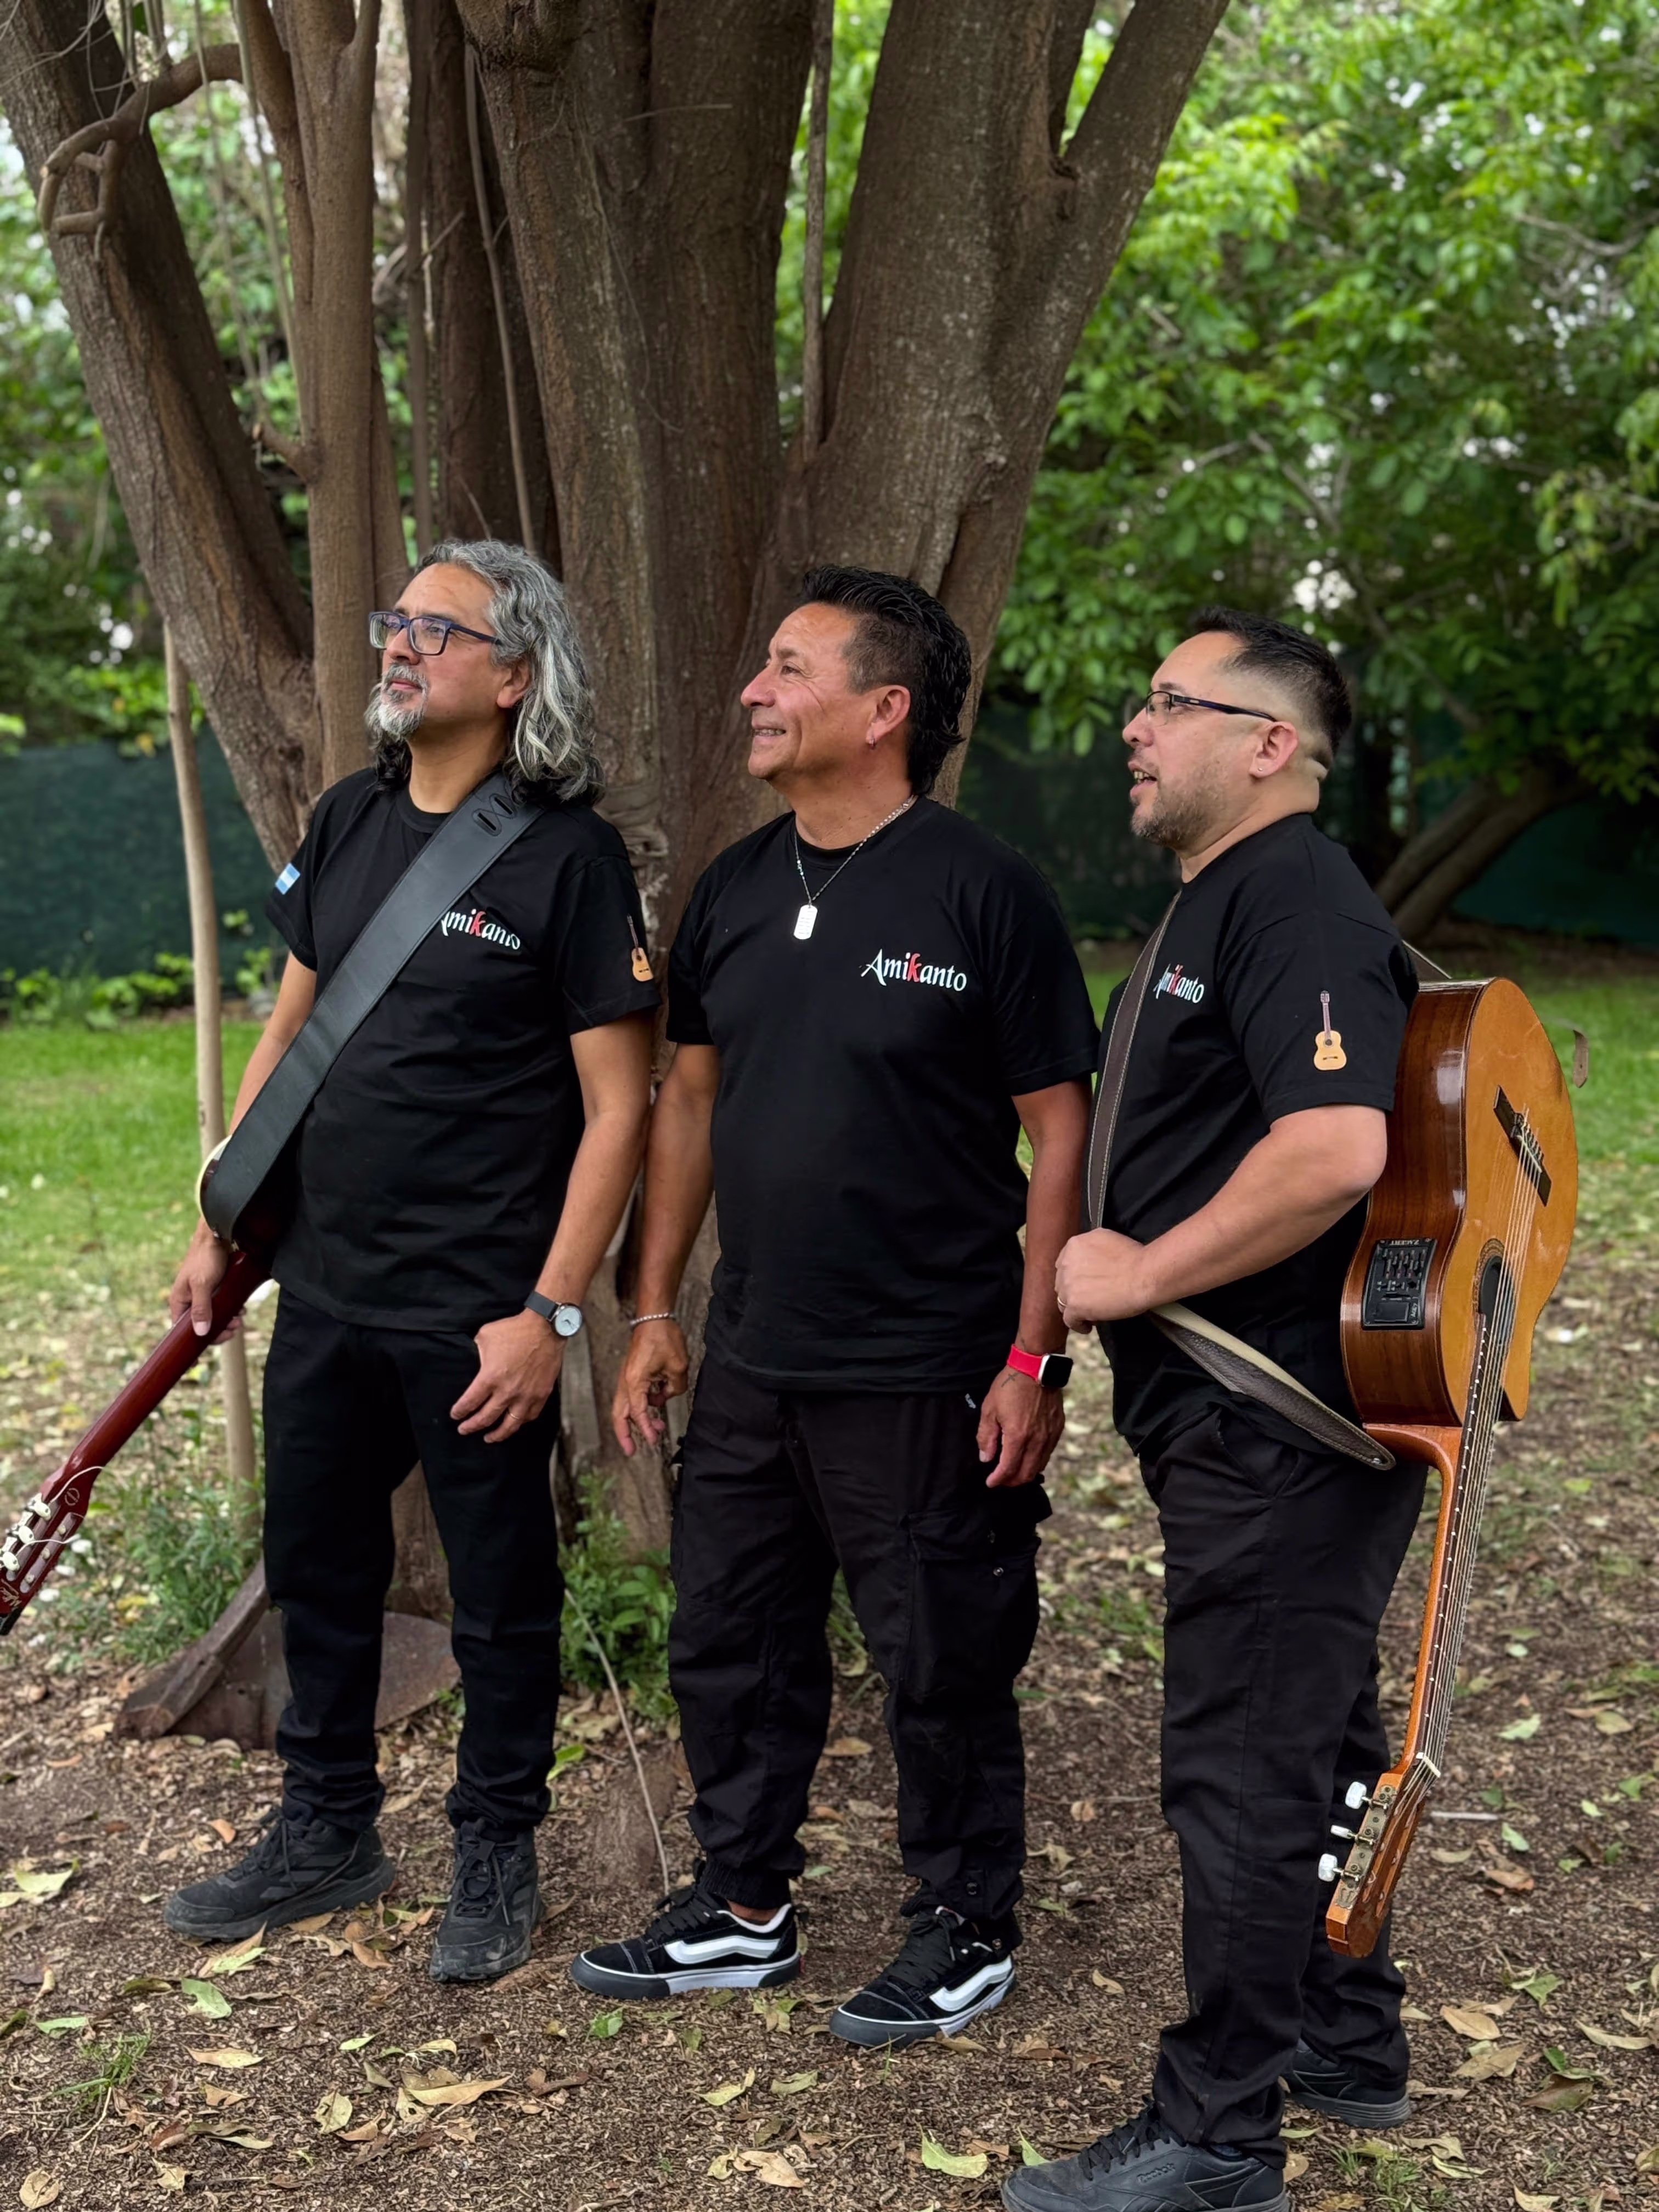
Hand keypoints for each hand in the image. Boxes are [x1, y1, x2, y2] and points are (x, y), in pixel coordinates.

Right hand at [168, 1219, 240, 1340]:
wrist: (217, 1234)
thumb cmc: (206, 1258)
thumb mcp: (203, 1284)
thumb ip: (202, 1308)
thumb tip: (201, 1333)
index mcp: (179, 1302)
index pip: (181, 1332)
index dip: (191, 1346)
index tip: (197, 1363)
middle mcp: (189, 1301)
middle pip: (201, 1327)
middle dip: (218, 1331)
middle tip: (235, 1330)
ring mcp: (202, 1296)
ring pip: (214, 1318)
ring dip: (228, 1321)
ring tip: (240, 1319)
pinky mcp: (215, 1290)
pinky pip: (222, 1307)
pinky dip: (231, 1311)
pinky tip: (241, 1310)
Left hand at [452, 1312, 562, 1442]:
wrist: (545, 1328)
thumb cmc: (514, 1330)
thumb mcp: (485, 1336)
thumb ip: (475, 1352)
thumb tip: (469, 1359)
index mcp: (490, 1377)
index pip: (470, 1402)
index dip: (460, 1411)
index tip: (455, 1415)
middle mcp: (508, 1391)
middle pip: (486, 1418)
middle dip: (471, 1427)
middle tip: (464, 1430)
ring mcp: (526, 1395)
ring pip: (509, 1425)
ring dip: (497, 1435)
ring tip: (488, 1438)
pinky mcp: (541, 1394)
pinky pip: (530, 1416)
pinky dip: (520, 1423)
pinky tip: (514, 1423)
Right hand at [611, 1318, 689, 1455]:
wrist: (653, 1317)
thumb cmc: (662, 1337)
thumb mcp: (678, 1366)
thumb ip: (675, 1388)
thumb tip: (668, 1395)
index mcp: (635, 1382)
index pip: (639, 1413)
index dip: (646, 1430)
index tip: (653, 1441)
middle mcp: (626, 1382)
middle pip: (619, 1415)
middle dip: (624, 1435)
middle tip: (632, 1451)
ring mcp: (627, 1378)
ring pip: (625, 1407)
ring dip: (637, 1419)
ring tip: (656, 1428)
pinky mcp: (632, 1373)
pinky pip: (633, 1396)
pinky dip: (642, 1405)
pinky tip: (658, 1402)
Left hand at [977, 1367, 1063, 1488]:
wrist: (1036, 1367)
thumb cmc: (1010, 1386)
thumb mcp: (990, 1409)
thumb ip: (986, 1437)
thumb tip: (986, 1457)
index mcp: (1018, 1437)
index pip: (1008, 1469)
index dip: (998, 1480)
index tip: (990, 1483)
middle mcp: (1037, 1440)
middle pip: (1026, 1474)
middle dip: (1012, 1482)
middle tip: (1001, 1480)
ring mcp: (1050, 1435)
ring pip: (1039, 1466)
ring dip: (1025, 1473)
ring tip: (1014, 1471)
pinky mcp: (1058, 1428)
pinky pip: (1048, 1453)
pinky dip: (1037, 1461)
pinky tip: (1029, 1457)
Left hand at [1054, 1227, 1153, 1328]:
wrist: (1143, 1274)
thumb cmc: (1133, 1257)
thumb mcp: (1106, 1238)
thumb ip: (1090, 1245)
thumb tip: (1091, 1256)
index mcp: (1074, 1246)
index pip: (1064, 1264)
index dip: (1075, 1276)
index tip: (1085, 1283)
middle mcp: (1066, 1264)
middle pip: (1062, 1283)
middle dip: (1075, 1291)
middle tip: (1091, 1298)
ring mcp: (1068, 1286)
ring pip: (1063, 1302)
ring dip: (1075, 1307)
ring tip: (1091, 1313)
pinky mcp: (1075, 1305)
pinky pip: (1069, 1319)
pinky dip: (1078, 1324)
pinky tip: (1088, 1326)